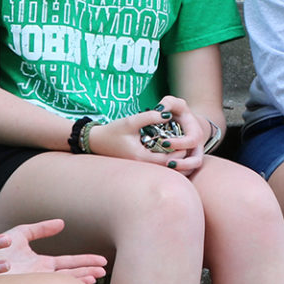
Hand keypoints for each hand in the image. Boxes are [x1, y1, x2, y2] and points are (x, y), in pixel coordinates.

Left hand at [0, 219, 108, 283]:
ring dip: (83, 277)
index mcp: (41, 263)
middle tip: (106, 269)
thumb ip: (40, 229)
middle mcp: (42, 275)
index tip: (101, 261)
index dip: (85, 261)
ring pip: (67, 281)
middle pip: (72, 273)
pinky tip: (83, 282)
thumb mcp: (20, 234)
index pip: (68, 263)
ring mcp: (38, 282)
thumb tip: (62, 223)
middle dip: (89, 270)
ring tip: (99, 276)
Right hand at [86, 107, 202, 173]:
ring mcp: (140, 168)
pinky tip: (169, 150)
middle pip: (167, 168)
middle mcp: (142, 166)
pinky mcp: (139, 165)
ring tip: (182, 149)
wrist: (95, 141)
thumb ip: (150, 117)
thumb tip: (167, 114)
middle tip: (188, 146)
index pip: (168, 161)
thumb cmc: (112, 131)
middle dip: (179, 158)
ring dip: (173, 161)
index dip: (180, 152)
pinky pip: (156, 166)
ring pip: (162, 168)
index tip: (186, 142)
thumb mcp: (131, 121)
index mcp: (141, 158)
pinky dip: (165, 160)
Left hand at [156, 95, 213, 173]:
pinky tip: (162, 172)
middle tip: (167, 163)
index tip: (164, 142)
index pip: (192, 141)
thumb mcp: (175, 103)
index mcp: (196, 134)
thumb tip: (160, 110)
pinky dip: (176, 175)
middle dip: (183, 164)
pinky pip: (184, 174)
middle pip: (196, 161)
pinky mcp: (186, 164)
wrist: (186, 124)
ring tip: (165, 169)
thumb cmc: (179, 113)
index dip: (179, 143)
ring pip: (191, 170)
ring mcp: (193, 157)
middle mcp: (197, 148)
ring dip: (179, 172)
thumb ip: (168, 102)